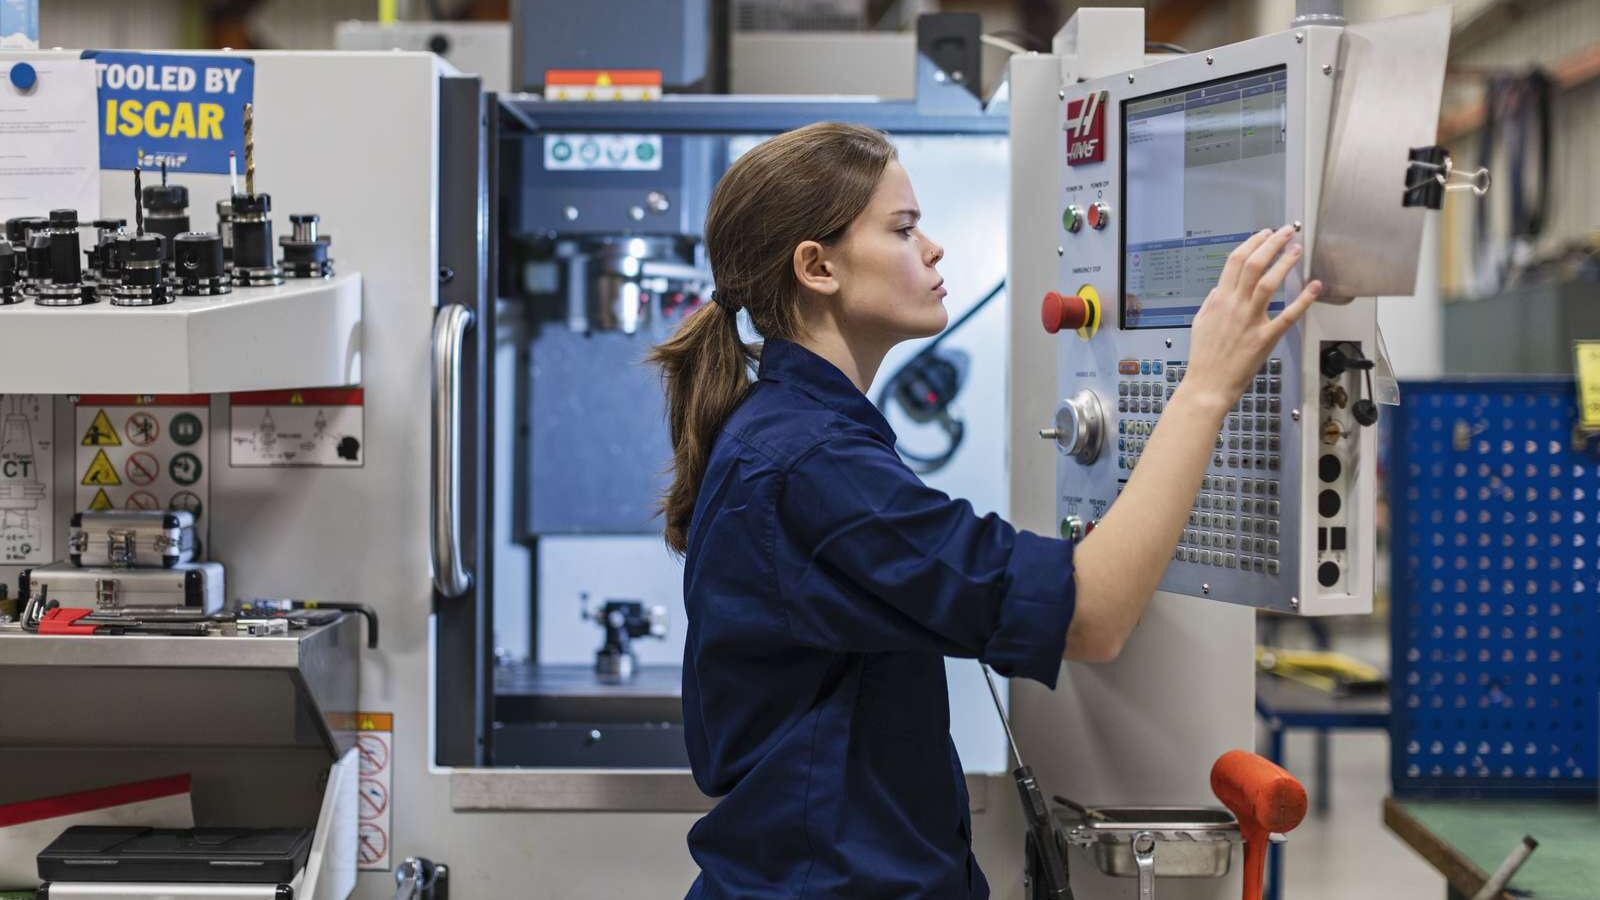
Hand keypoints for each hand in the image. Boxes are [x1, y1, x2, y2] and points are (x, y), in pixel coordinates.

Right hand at [1184, 226, 1320, 410]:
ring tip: (1297, 249)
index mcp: (1219, 300)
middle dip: (1271, 243)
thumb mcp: (1199, 324)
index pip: (1235, 261)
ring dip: (1284, 263)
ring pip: (1268, 283)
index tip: (1264, 234)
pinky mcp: (1264, 338)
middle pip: (1253, 265)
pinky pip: (1287, 316)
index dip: (1251, 243)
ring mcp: (1250, 321)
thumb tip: (1218, 288)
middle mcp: (1235, 306)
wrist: (1208, 385)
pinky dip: (1302, 300)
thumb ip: (1210, 303)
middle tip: (1286, 232)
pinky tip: (1314, 287)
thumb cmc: (1204, 359)